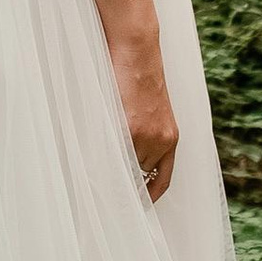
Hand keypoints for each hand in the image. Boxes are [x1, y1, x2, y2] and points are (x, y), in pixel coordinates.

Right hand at [108, 23, 177, 204]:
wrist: (137, 53)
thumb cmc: (138, 79)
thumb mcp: (151, 112)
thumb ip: (143, 137)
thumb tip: (125, 160)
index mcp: (170, 138)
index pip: (162, 180)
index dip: (149, 196)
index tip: (138, 207)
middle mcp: (161, 142)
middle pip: (138, 177)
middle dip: (123, 185)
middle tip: (106, 195)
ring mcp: (145, 137)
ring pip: (124, 167)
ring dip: (109, 172)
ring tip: (93, 177)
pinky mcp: (129, 128)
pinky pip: (113, 154)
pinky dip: (102, 161)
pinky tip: (91, 162)